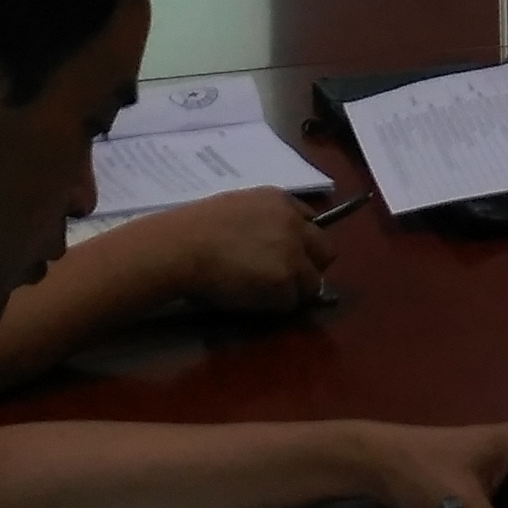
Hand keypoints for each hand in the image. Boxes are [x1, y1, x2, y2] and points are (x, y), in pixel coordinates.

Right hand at [136, 188, 331, 317]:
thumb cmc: (194, 228)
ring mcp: (293, 252)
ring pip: (313, 283)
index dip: (302, 242)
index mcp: (280, 201)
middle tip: (286, 280)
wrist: (181, 246)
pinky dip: (276, 306)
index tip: (289, 255)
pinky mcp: (285, 280)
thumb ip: (262, 221)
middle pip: (326, 251)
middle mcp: (294, 224)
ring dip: (294, 291)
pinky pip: (291, 302)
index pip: (312, 222)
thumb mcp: (237, 208)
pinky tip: (252, 301)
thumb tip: (268, 244)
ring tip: (264, 295)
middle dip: (311, 267)